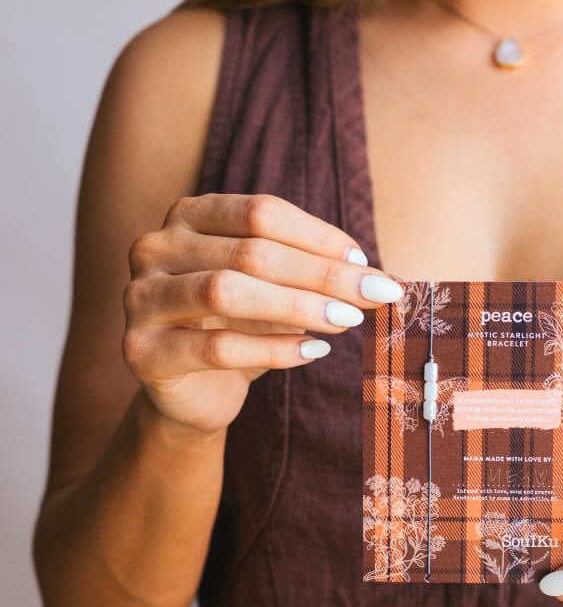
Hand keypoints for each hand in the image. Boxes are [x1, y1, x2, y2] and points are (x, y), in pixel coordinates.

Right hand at [123, 193, 403, 436]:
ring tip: (347, 320)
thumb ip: (313, 276)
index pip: (260, 213)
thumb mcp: (276, 292)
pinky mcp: (142, 351)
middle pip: (250, 251)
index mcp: (189, 216)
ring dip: (298, 307)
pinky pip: (217, 348)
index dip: (318, 237)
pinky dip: (273, 350)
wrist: (194, 394)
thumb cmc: (239, 329)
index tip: (366, 262)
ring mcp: (140, 298)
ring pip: (226, 292)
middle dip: (321, 274)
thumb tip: (377, 276)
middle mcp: (156, 248)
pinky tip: (313, 352)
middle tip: (374, 294)